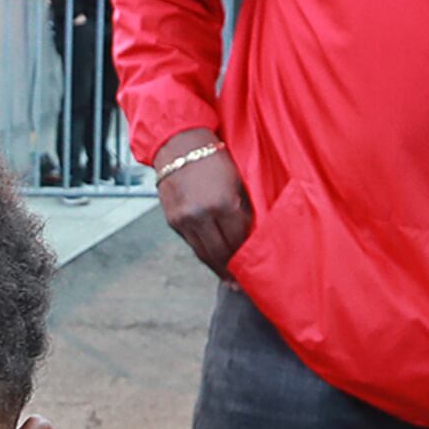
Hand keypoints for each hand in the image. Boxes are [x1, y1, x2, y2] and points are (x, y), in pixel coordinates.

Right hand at [154, 129, 254, 274]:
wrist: (178, 143)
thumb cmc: (214, 156)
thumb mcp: (236, 180)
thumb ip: (242, 209)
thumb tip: (250, 235)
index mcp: (222, 203)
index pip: (238, 240)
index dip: (247, 255)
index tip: (256, 266)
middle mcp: (200, 216)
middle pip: (219, 254)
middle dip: (232, 271)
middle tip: (243, 285)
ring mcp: (183, 220)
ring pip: (203, 254)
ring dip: (217, 269)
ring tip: (228, 280)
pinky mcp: (172, 221)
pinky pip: (191, 244)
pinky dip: (203, 254)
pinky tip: (213, 261)